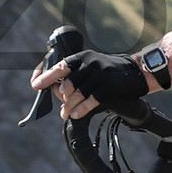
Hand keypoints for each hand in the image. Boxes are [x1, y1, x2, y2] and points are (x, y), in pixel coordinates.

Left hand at [30, 44, 146, 123]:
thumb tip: (55, 91)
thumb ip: (74, 76)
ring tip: (66, 114)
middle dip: (62, 99)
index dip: (45, 76)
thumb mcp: (91, 67)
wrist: (136, 72)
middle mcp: (90, 63)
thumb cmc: (108, 71)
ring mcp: (100, 75)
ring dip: (69, 108)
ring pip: (77, 94)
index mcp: (82, 57)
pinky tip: (77, 115)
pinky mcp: (110, 86)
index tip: (35, 85)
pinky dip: (81, 110)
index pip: (60, 66)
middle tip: (63, 108)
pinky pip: (90, 101)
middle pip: (67, 85)